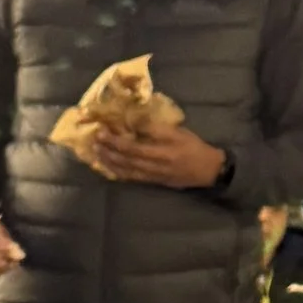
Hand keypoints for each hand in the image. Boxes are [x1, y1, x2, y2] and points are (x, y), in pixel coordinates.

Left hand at [82, 123, 229, 189]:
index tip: (102, 131)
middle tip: (94, 141)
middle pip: (124, 159)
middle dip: (107, 151)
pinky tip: (110, 167)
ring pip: (125, 170)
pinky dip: (119, 172)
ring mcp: (151, 176)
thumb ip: (156, 128)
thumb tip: (134, 121)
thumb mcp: (178, 132)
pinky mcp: (153, 181)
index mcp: (160, 152)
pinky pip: (131, 177)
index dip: (114, 140)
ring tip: (97, 154)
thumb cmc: (193, 147)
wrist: (208, 170)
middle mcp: (152, 166)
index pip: (131, 147)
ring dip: (109, 162)